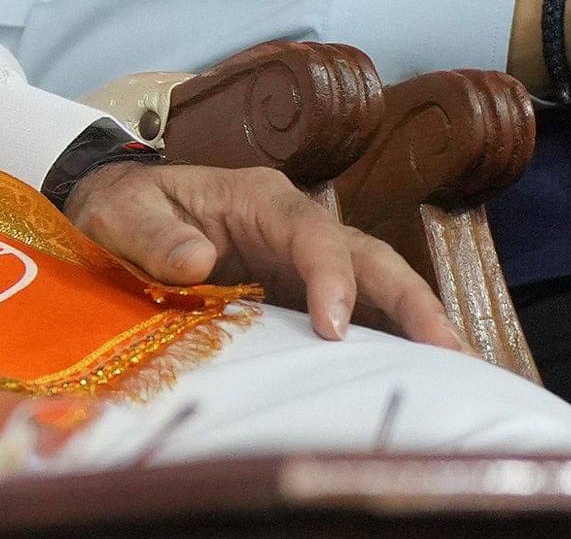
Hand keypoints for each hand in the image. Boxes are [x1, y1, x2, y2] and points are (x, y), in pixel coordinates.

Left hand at [65, 160, 459, 347]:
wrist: (115, 211)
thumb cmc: (122, 207)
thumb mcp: (121, 214)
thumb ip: (154, 236)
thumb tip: (196, 262)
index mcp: (257, 198)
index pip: (312, 232)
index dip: (331, 276)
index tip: (334, 326)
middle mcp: (294, 223)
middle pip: (366, 255)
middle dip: (409, 299)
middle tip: (447, 350)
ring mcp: (303, 258)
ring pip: (373, 282)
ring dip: (413, 322)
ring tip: (455, 371)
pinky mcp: (301, 290)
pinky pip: (354, 310)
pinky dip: (385, 338)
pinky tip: (414, 373)